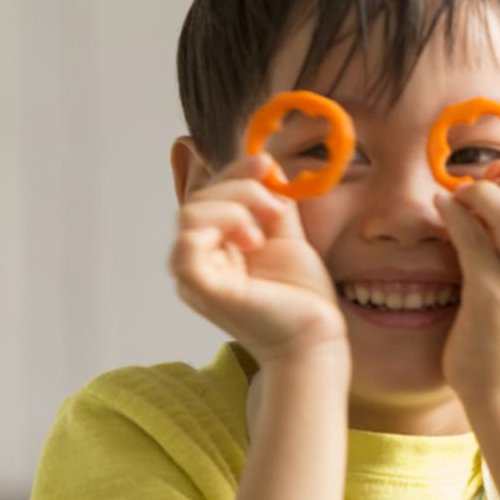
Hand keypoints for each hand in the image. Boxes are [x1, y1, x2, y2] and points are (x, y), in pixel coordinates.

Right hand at [171, 153, 344, 366]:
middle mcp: (198, 260)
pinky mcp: (202, 290)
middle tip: (276, 211)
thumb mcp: (287, 236)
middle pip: (198, 200)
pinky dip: (214, 231)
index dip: (235, 172)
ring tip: (263, 233)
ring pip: (190, 216)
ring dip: (234, 210)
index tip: (267, 165)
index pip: (208, 196)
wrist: (316, 334)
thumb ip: (272, 204)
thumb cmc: (300, 295)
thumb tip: (266, 167)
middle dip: (241, 191)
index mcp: (215, 247)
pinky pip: (184, 251)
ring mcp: (196, 276)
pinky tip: (249, 242)